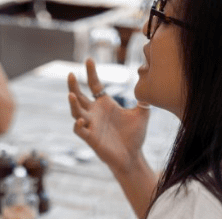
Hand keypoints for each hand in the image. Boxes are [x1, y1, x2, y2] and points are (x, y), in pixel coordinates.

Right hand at [67, 59, 149, 173]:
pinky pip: (80, 131)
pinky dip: (78, 126)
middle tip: (71, 74)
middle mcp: (94, 114)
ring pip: (75, 112)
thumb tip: (150, 82)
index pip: (94, 85)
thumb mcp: (142, 113)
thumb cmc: (135, 136)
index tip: (88, 59)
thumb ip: (143, 98)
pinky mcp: (91, 138)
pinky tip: (80, 120)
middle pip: (79, 96)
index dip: (91, 73)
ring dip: (72, 104)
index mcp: (105, 105)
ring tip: (71, 94)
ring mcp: (91, 126)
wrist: (132, 156)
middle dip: (74, 86)